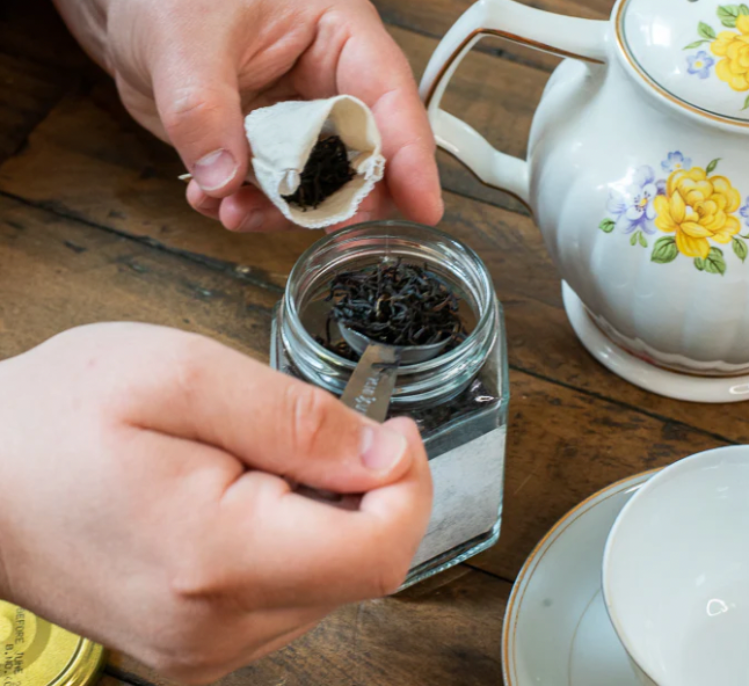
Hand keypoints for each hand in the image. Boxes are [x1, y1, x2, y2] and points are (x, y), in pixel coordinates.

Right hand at [0, 323, 431, 683]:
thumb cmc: (60, 414)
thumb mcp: (183, 376)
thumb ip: (296, 419)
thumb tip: (384, 454)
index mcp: (215, 560)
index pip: (377, 553)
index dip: (410, 484)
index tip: (395, 429)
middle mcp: (214, 631)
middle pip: (361, 568)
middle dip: (364, 490)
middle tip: (301, 430)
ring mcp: (204, 650)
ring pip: (331, 582)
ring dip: (325, 513)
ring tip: (251, 460)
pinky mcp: (197, 646)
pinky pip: (289, 594)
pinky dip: (294, 537)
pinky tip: (243, 495)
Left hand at [93, 0, 442, 231]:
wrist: (135, 9)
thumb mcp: (181, 43)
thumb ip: (203, 111)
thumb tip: (226, 183)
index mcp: (340, 35)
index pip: (391, 98)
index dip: (411, 156)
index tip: (425, 207)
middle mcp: (336, 82)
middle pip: (369, 156)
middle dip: (340, 197)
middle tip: (311, 224)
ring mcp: (308, 122)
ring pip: (325, 187)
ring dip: (283, 212)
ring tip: (228, 212)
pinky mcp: (279, 151)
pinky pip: (281, 196)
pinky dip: (250, 208)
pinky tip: (210, 199)